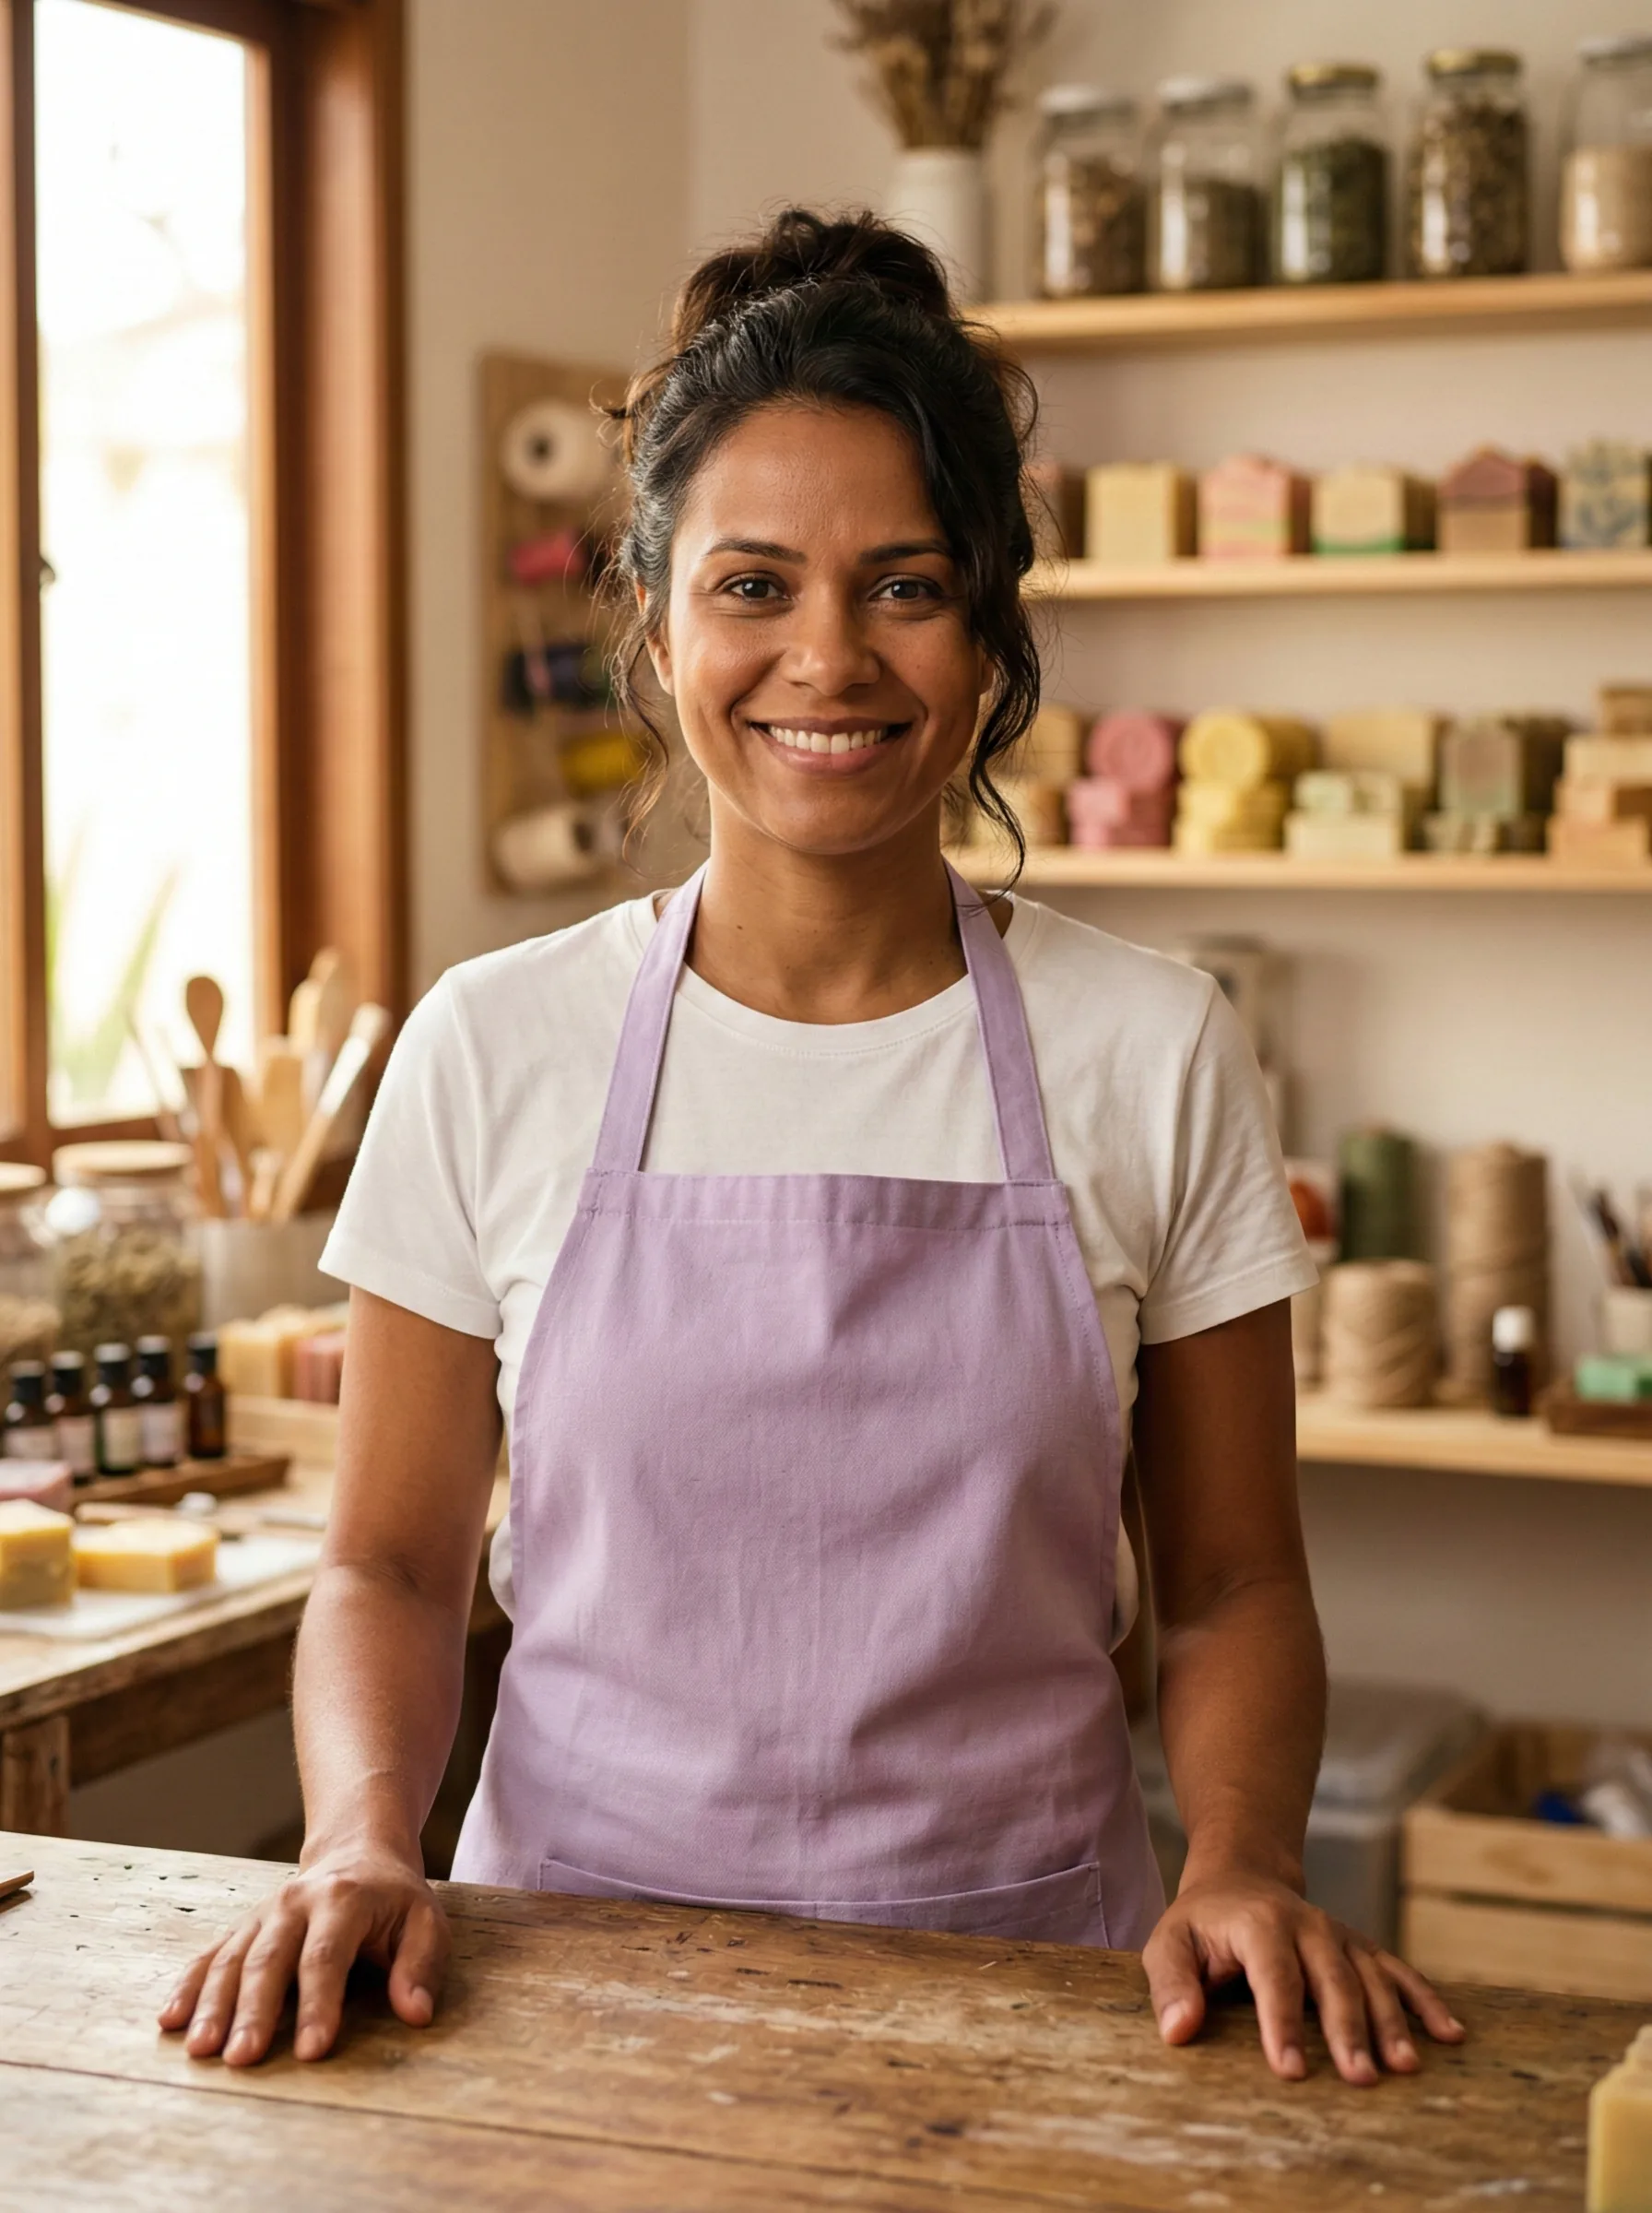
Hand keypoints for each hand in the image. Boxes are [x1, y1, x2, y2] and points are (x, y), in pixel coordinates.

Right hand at [157, 1838, 449, 2066]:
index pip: (327, 1956)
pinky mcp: (242, 1927)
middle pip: (269, 1960)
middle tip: (242, 2059)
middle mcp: (295, 1903)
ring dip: (213, 2005)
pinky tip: (170, 2021)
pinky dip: (188, 1987)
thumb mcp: (425, 1921)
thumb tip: (416, 2013)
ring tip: (200, 2050)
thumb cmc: (394, 1901)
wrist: (357, 1852)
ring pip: (231, 1959)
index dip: (319, 2004)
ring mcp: (262, 1914)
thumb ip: (421, 1966)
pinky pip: (209, 1955)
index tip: (312, 2050)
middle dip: (254, 2011)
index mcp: (343, 1899)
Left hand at [1143, 1869, 1464, 2085]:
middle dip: (1347, 2031)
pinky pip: (1399, 1972)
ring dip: (1392, 2023)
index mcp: (1261, 1924)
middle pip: (1333, 1980)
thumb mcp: (1168, 1944)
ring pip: (1373, 1978)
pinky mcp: (1361, 1947)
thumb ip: (1171, 1985)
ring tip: (1405, 2068)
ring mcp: (1341, 1935)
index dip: (1284, 2023)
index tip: (1292, 2070)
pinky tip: (1450, 2034)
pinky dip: (1426, 2000)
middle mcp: (1309, 1925)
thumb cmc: (1201, 1925)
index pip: (1276, 1976)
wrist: (1241, 1879)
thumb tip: (1179, 2031)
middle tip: (1360, 2080)